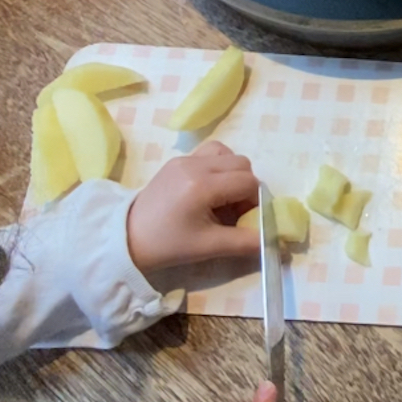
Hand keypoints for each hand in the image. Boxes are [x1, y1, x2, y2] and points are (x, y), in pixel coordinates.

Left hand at [126, 141, 261, 273]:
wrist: (127, 238)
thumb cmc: (168, 245)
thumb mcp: (209, 247)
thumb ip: (246, 242)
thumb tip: (274, 242)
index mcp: (203, 185)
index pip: (249, 182)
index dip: (254, 202)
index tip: (244, 220)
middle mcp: (195, 165)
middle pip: (242, 164)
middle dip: (246, 187)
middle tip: (234, 211)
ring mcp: (184, 159)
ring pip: (227, 154)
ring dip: (232, 173)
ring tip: (221, 197)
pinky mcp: (176, 161)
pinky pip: (209, 154)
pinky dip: (217, 168)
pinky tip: (207, 190)